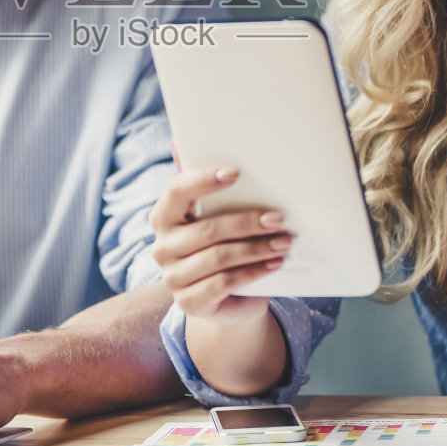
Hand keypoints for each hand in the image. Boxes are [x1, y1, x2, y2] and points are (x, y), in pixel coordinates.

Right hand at [149, 160, 289, 324]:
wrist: (227, 299)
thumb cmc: (221, 246)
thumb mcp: (214, 216)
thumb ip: (201, 185)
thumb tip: (179, 142)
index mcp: (163, 217)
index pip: (176, 192)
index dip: (203, 181)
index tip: (236, 173)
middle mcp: (162, 248)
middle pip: (206, 230)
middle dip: (246, 222)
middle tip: (279, 218)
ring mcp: (173, 278)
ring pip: (219, 258)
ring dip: (256, 248)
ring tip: (284, 242)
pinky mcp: (189, 303)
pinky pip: (224, 283)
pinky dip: (253, 272)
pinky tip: (274, 263)